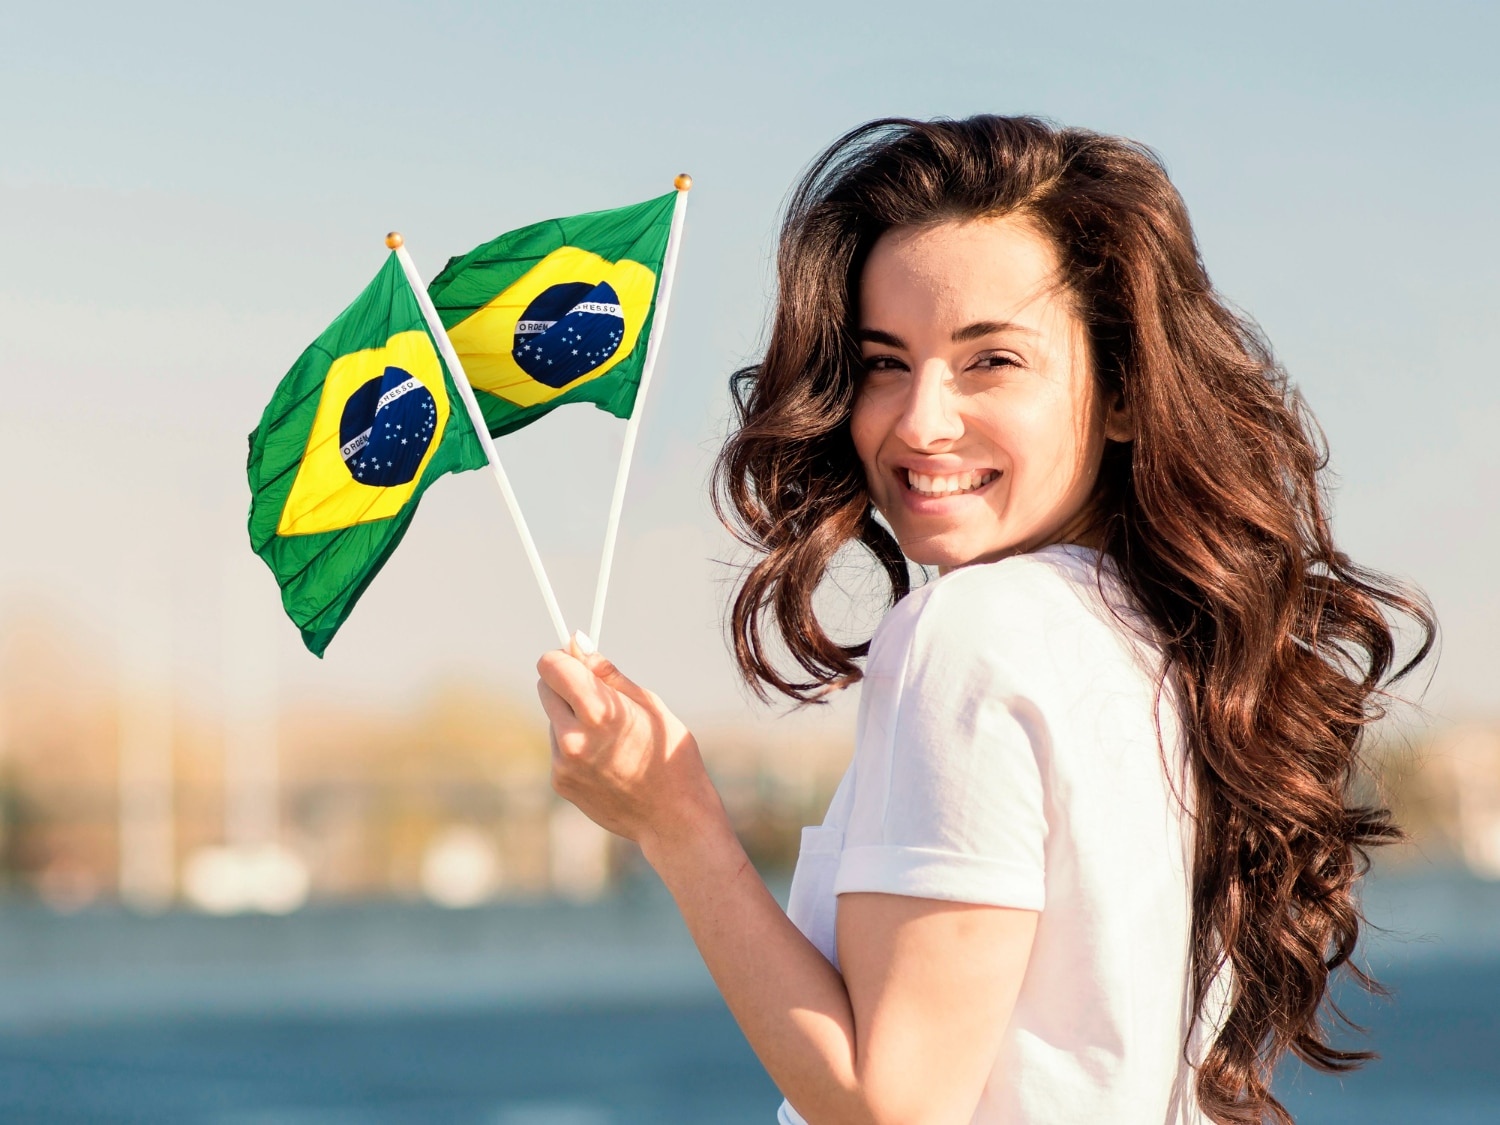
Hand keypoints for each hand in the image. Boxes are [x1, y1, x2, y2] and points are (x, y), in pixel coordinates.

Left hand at [535, 643, 723, 852]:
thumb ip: (607, 673)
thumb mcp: (649, 704)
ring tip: (612, 740)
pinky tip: (606, 762)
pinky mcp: (559, 782)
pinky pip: (558, 748)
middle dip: (566, 685)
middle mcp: (572, 736)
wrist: (673, 817)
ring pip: (553, 719)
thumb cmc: (669, 754)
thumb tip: (577, 641)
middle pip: (545, 688)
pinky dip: (575, 746)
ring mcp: (562, 762)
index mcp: (598, 710)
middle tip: (599, 699)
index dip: (563, 658)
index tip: (577, 662)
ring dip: (572, 718)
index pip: (551, 666)